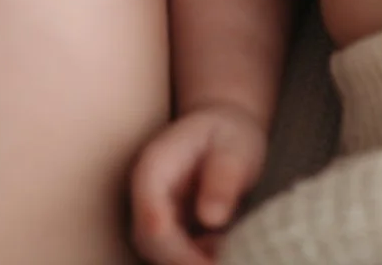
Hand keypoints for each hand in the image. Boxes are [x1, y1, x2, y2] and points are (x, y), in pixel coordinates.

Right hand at [131, 102, 267, 263]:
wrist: (223, 131)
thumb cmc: (229, 133)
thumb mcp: (236, 146)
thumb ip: (224, 177)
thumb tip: (212, 219)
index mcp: (154, 167)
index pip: (153, 218)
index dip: (177, 250)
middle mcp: (146, 195)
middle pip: (152, 244)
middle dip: (186, 261)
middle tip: (225, 264)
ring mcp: (154, 214)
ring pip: (162, 255)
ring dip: (194, 260)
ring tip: (232, 250)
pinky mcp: (168, 230)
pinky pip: (176, 255)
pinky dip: (200, 258)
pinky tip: (227, 247)